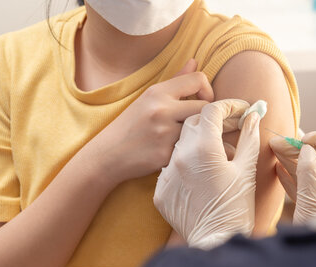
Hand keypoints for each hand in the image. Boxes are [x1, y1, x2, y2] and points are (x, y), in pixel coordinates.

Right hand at [85, 60, 213, 184]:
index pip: (198, 79)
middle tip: (199, 123)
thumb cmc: (131, 124)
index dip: (207, 91)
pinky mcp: (166, 155)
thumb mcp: (150, 97)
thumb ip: (177, 80)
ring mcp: (164, 134)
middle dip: (206, 115)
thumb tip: (195, 62)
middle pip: (205, 106)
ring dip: (198, 134)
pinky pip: (191, 149)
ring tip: (188, 137)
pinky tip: (178, 152)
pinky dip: (189, 150)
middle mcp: (161, 110)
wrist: (108, 154)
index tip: (201, 102)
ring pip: (200, 129)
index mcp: (158, 92)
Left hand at [154, 99, 260, 249]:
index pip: (211, 110)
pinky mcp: (160, 191)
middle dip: (212, 121)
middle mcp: (180, 156)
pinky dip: (186, 165)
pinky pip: (171, 168)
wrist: (216, 243)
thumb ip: (249, 138)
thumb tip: (253, 116)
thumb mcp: (247, 170)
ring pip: (181, 145)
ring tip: (217, 155)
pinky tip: (201, 175)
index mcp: (204, 148)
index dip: (228, 106)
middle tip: (231, 127)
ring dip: (198, 143)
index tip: (241, 109)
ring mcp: (166, 174)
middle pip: (193, 123)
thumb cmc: (237, 207)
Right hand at [270, 130, 315, 224]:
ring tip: (274, 150)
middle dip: (302, 149)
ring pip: (311, 172)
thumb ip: (310, 173)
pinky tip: (278, 169)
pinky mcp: (314, 210)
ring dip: (293, 160)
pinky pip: (303, 187)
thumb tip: (307, 150)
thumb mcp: (314, 202)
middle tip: (279, 143)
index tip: (306, 141)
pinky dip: (291, 177)